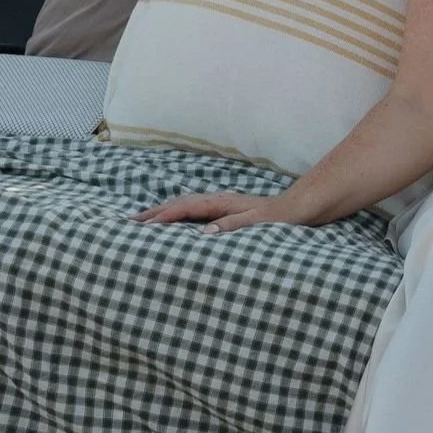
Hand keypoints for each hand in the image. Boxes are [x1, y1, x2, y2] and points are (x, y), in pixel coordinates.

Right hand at [132, 190, 301, 234]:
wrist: (303, 208)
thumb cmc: (282, 217)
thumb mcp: (259, 223)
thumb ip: (233, 226)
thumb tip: (206, 232)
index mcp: (223, 203)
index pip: (186, 208)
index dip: (163, 216)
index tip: (142, 225)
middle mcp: (220, 200)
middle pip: (180, 203)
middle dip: (155, 212)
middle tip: (129, 222)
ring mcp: (223, 204)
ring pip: (186, 205)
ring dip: (165, 211)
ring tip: (145, 220)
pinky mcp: (228, 210)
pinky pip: (196, 210)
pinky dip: (179, 214)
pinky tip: (176, 222)